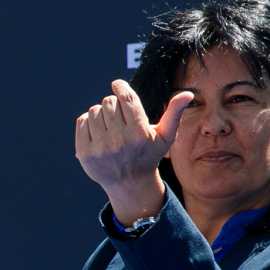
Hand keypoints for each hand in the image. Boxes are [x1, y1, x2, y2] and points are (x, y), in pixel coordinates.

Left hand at [75, 80, 193, 224]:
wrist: (129, 184)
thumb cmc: (149, 154)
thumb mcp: (165, 136)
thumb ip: (174, 113)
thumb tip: (187, 94)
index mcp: (139, 134)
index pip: (126, 98)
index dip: (120, 87)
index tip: (118, 85)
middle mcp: (119, 141)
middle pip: (109, 102)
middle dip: (114, 104)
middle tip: (119, 115)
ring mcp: (101, 148)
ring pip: (94, 110)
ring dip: (101, 113)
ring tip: (110, 125)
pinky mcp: (85, 153)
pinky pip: (82, 121)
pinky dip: (88, 122)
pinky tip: (99, 131)